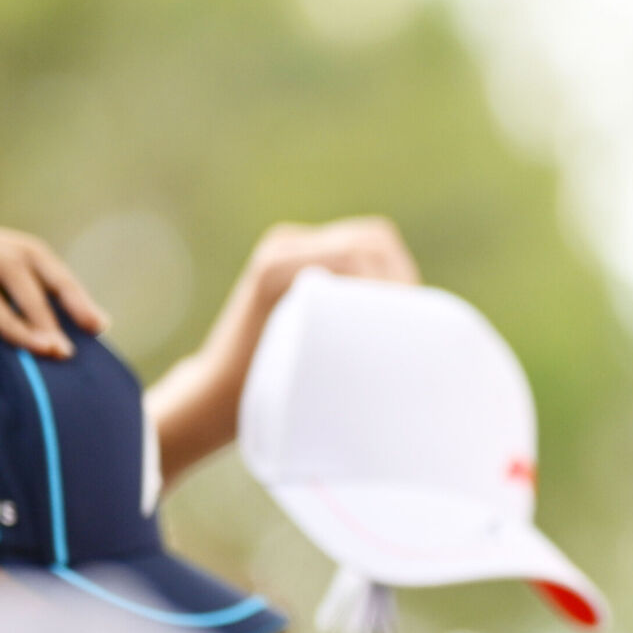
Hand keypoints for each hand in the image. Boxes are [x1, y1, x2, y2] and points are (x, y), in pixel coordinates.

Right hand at [0, 209, 104, 365]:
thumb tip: (50, 338)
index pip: (27, 262)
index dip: (65, 290)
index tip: (96, 325)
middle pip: (29, 255)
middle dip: (67, 292)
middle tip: (96, 328)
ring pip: (10, 267)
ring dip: (40, 310)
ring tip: (60, 348)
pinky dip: (6, 316)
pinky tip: (28, 342)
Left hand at [148, 217, 419, 486]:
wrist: (215, 389)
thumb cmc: (256, 391)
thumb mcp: (306, 369)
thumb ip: (351, 336)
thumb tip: (412, 323)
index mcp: (278, 269)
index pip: (360, 254)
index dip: (395, 285)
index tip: (413, 320)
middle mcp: (283, 247)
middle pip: (372, 240)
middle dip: (401, 277)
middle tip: (417, 317)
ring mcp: (289, 246)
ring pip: (369, 241)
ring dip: (393, 274)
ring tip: (405, 314)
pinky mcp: (297, 256)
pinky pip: (354, 249)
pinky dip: (378, 274)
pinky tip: (385, 308)